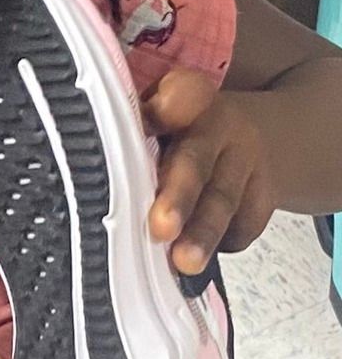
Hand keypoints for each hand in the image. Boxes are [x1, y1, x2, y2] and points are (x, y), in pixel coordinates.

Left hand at [143, 71, 275, 272]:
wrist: (241, 139)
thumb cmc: (178, 133)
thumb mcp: (155, 114)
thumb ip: (132, 128)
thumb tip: (94, 160)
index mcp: (187, 96)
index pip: (180, 96)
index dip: (166, 109)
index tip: (146, 125)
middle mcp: (221, 124)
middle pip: (197, 160)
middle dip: (179, 196)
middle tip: (161, 227)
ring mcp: (246, 161)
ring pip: (223, 199)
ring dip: (203, 233)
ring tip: (186, 262)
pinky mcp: (263, 196)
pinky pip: (244, 224)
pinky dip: (221, 245)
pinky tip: (200, 261)